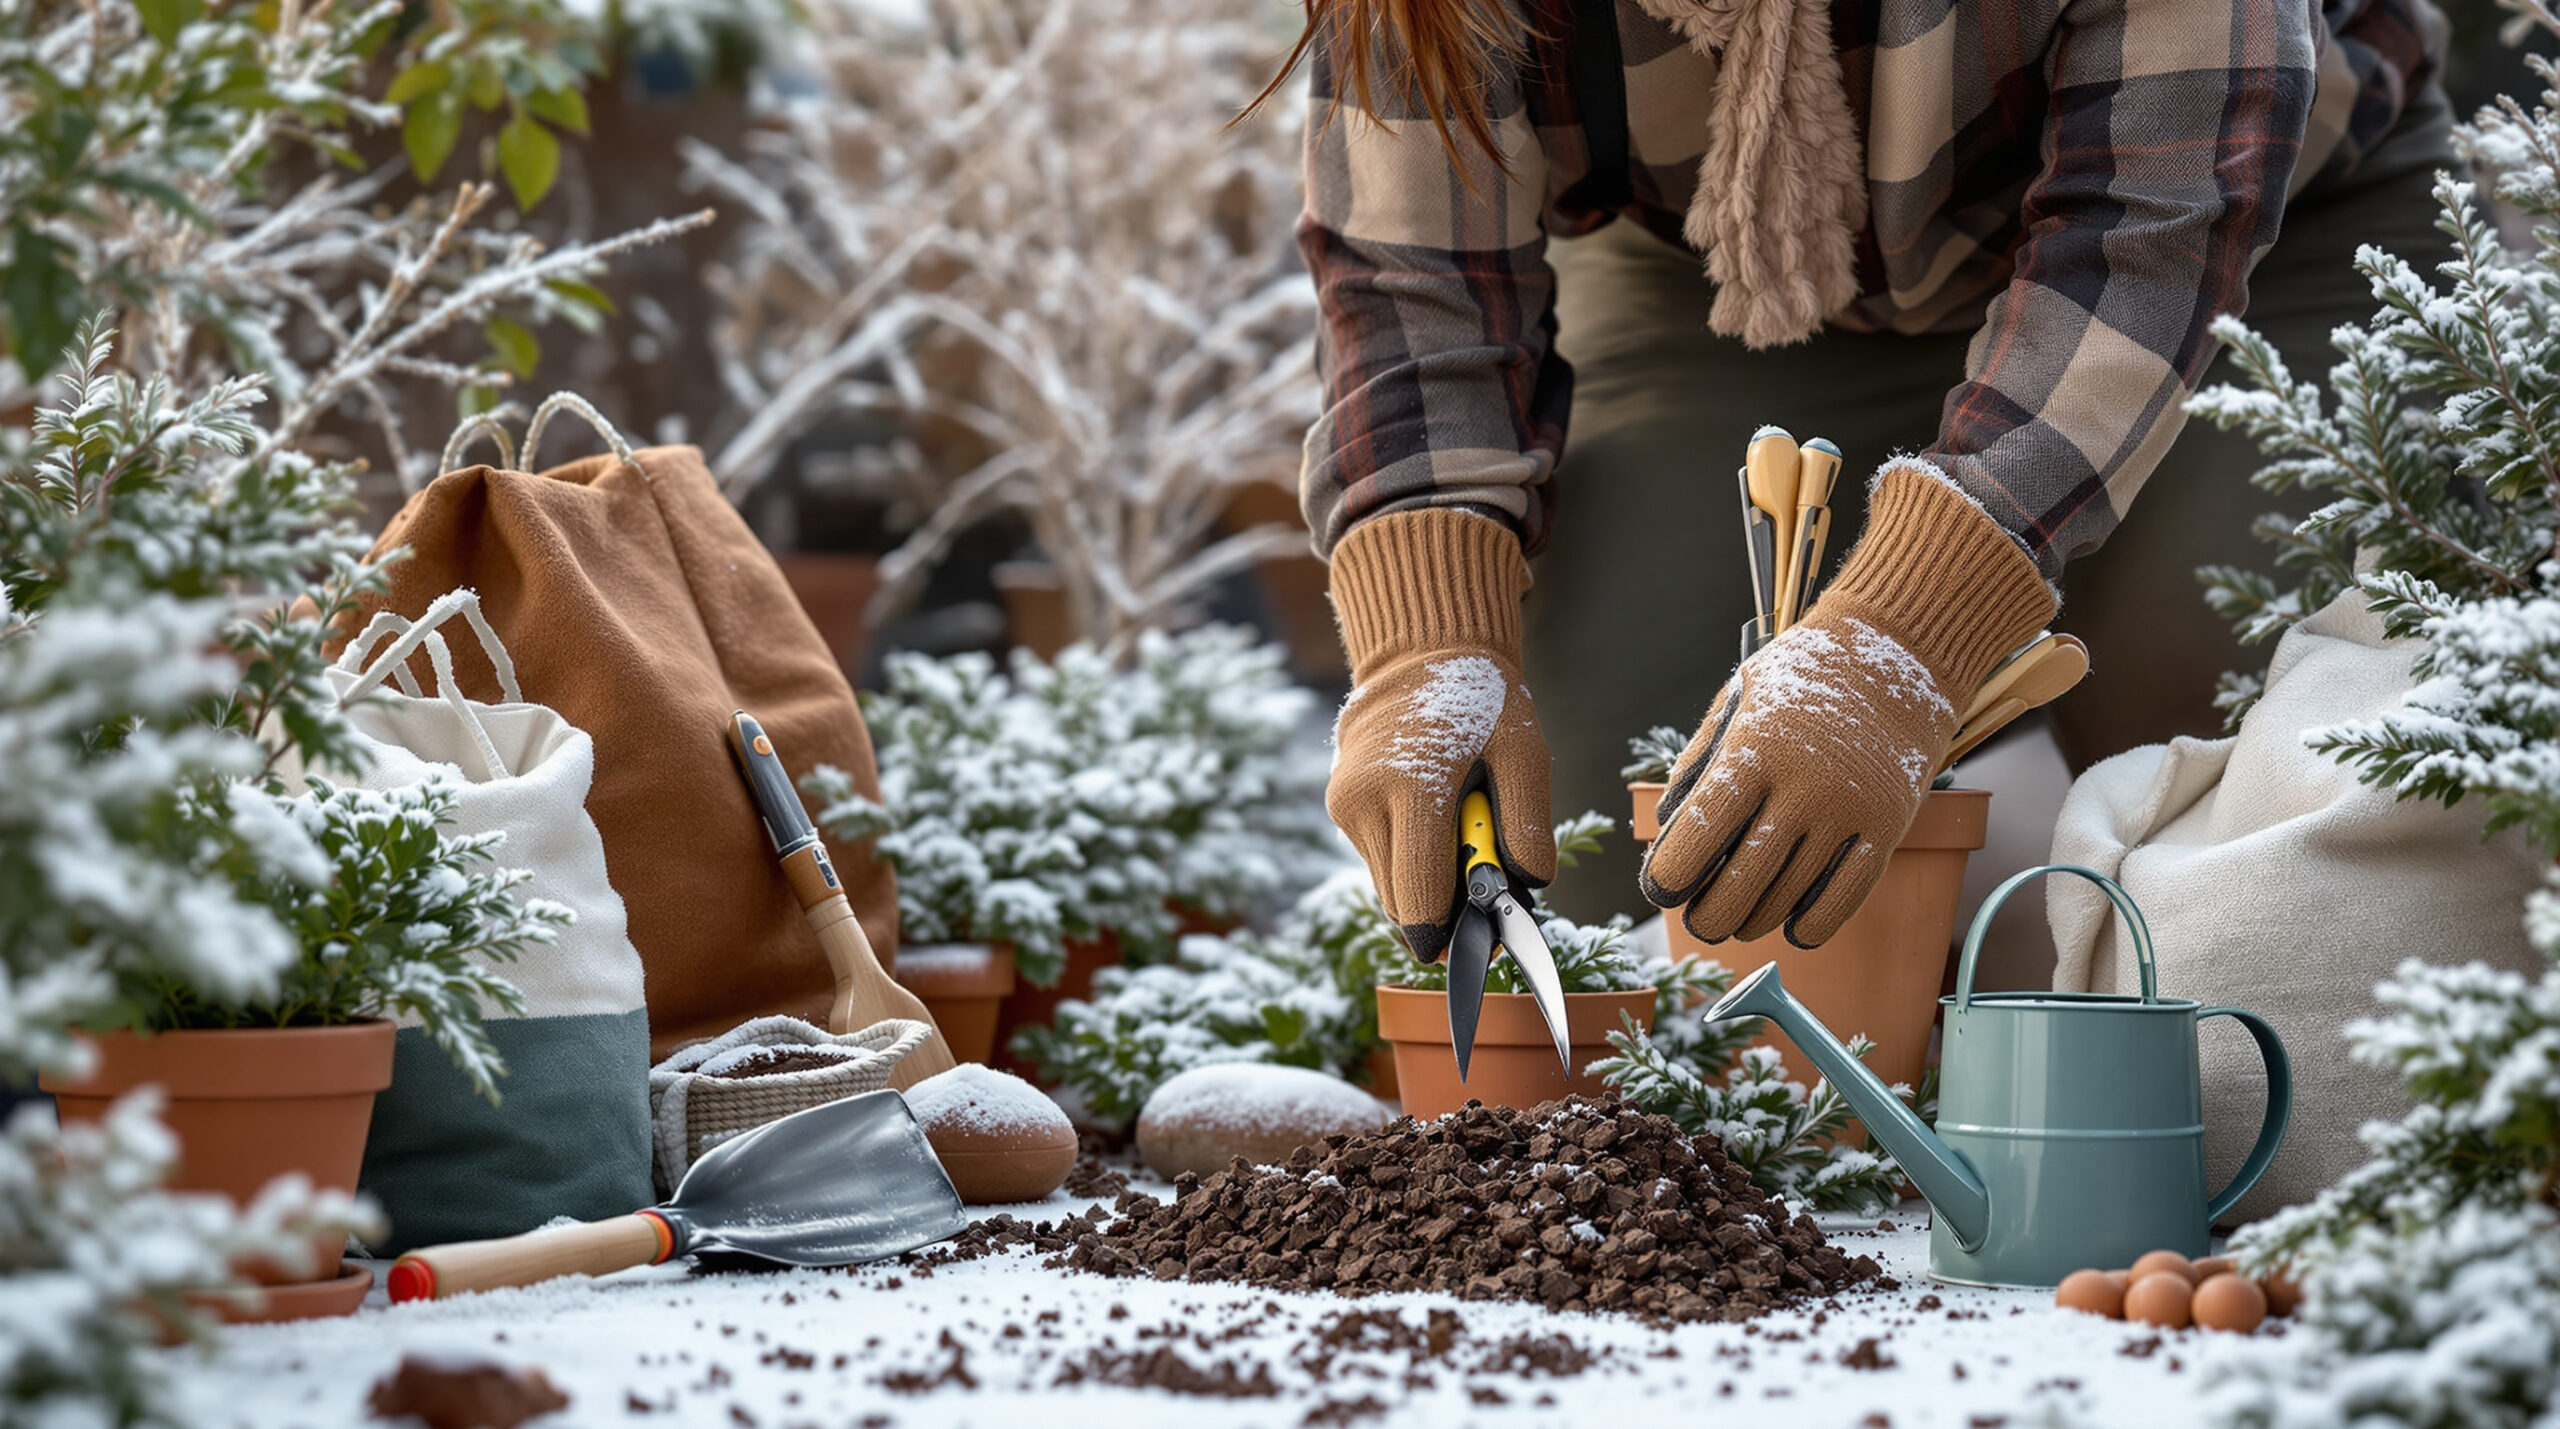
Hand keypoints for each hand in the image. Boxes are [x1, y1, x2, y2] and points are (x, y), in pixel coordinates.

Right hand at [1325, 508, 1553, 960]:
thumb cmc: (1482, 701)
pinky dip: (1409, 858)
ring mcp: (1344, 805)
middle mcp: (1364, 801)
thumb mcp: (1525, 751)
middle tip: (1485, 880)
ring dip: (1426, 882)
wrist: (1422, 650)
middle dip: (1445, 910)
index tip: (1484, 939)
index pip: (1419, 899)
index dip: (1452, 934)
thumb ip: (1528, 821)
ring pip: (1387, 887)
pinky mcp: (1338, 805)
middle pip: (1402, 904)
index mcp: (1411, 788)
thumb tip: (1529, 886)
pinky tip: (1434, 819)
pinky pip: (1378, 859)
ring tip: (1460, 833)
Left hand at [1640, 463, 2053, 946]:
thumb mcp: (1737, 696)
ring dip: (1754, 921)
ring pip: (1789, 896)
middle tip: (1698, 918)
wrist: (1901, 651)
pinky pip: (1846, 896)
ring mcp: (1849, 810)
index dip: (1670, 875)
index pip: (1699, 833)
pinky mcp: (1889, 825)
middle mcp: (1802, 786)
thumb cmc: (1803, 674)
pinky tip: (1793, 927)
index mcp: (1755, 750)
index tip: (1658, 891)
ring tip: (1737, 920)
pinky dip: (1814, 923)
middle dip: (1709, 914)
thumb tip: (1667, 826)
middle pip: (1741, 880)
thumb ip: (1698, 760)